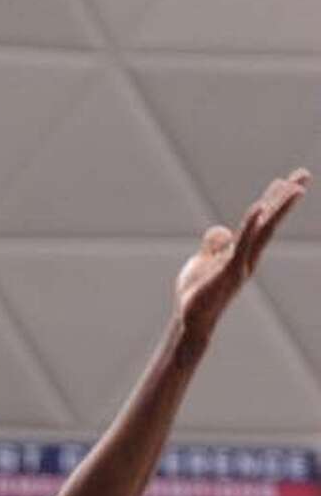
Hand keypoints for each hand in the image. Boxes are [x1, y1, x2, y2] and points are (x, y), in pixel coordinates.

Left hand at [176, 170, 308, 347]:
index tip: (286, 180)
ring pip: (263, 230)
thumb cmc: (198, 295)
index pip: (261, 221)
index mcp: (242, 252)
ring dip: (278, 207)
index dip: (273, 200)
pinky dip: (251, 226)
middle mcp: (248, 256)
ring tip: (295, 187)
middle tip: (304, 174)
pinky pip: (243, 244)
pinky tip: (259, 208)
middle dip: (286, 198)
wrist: (191, 321)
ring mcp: (241, 263)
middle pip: (270, 222)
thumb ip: (213, 245)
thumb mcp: (202, 262)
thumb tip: (222, 230)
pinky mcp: (229, 271)